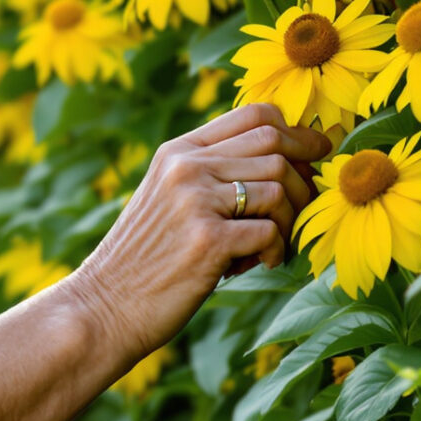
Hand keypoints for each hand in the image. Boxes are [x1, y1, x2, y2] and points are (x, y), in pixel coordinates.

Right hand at [60, 103, 332, 368]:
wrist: (105, 307)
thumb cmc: (145, 258)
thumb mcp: (167, 197)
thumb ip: (210, 171)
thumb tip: (284, 157)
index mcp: (178, 151)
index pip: (254, 114)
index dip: (297, 130)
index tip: (316, 150)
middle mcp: (186, 167)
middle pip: (274, 145)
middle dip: (302, 176)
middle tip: (304, 205)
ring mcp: (196, 202)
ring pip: (279, 188)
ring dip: (288, 221)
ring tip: (270, 246)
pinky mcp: (208, 241)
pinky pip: (271, 232)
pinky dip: (277, 252)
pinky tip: (260, 265)